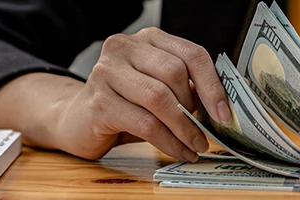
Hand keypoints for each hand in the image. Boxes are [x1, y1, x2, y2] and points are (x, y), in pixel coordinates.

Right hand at [0, 27, 231, 161]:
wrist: (76, 120)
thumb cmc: (123, 104)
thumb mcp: (156, 88)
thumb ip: (183, 87)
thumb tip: (220, 106)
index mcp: (146, 40)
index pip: (190, 53)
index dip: (212, 84)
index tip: (223, 112)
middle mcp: (124, 48)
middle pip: (175, 73)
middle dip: (195, 108)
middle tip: (203, 132)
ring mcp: (107, 73)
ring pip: (160, 99)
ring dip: (183, 129)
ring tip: (194, 146)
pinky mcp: (99, 102)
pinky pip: (145, 124)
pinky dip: (167, 142)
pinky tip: (176, 151)